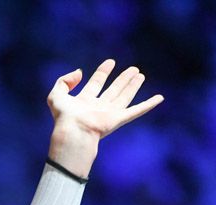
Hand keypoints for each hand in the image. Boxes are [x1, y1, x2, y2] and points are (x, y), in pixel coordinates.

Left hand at [46, 60, 162, 179]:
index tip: (110, 62)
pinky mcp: (119, 119)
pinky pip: (137, 110)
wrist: (74, 131)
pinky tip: (159, 98)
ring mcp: (109, 114)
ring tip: (140, 74)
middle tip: (133, 69)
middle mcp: (98, 107)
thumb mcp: (56, 95)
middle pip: (113, 90)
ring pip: (124, 97)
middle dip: (122, 79)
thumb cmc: (64, 117)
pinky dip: (148, 105)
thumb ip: (63, 81)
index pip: (96, 83)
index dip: (102, 72)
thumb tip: (80, 72)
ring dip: (133, 86)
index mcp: (84, 102)